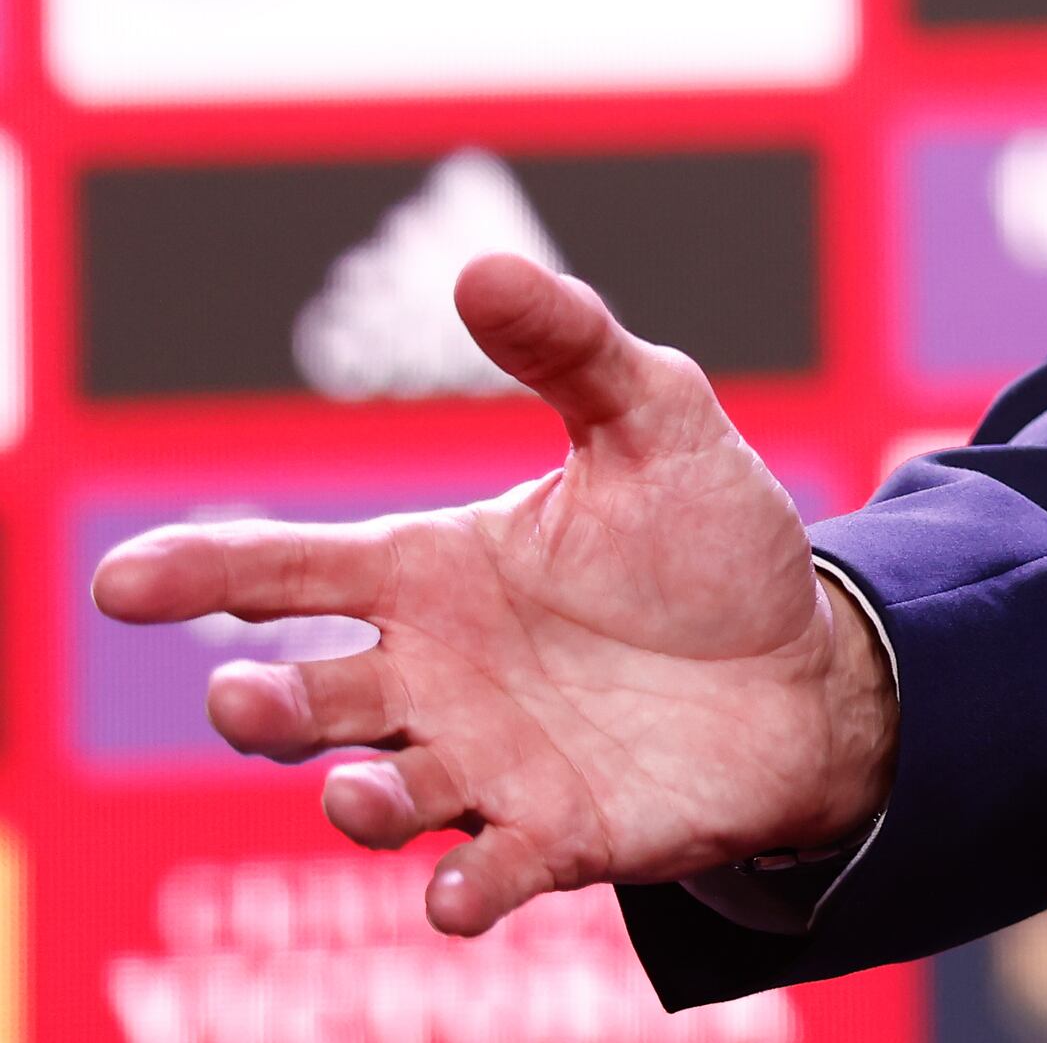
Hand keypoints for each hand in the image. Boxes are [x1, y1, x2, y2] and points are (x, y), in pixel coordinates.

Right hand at [89, 253, 895, 935]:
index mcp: (431, 572)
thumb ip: (572, 349)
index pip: (290, 570)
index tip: (122, 582)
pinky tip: (459, 893)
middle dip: (265, 705)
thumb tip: (482, 267)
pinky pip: (489, 873)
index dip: (201, 574)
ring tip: (353, 792)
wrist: (809, 664)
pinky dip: (465, 888)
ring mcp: (486, 764)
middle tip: (243, 697)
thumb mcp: (658, 421)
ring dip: (355, 802)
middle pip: (311, 698)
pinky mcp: (560, 836)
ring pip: (380, 795)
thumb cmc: (709, 544)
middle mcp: (433, 677)